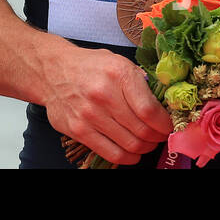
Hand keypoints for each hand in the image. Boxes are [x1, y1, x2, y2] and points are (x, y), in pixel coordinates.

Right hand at [43, 45, 173, 165]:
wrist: (52, 70)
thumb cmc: (89, 66)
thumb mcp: (118, 62)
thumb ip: (141, 82)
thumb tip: (165, 106)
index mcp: (118, 74)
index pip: (150, 111)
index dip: (165, 124)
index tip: (168, 125)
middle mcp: (103, 94)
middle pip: (143, 130)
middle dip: (158, 137)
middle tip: (159, 135)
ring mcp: (89, 115)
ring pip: (131, 145)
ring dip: (145, 148)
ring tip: (146, 142)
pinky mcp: (78, 130)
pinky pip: (112, 154)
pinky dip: (128, 158)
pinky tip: (132, 152)